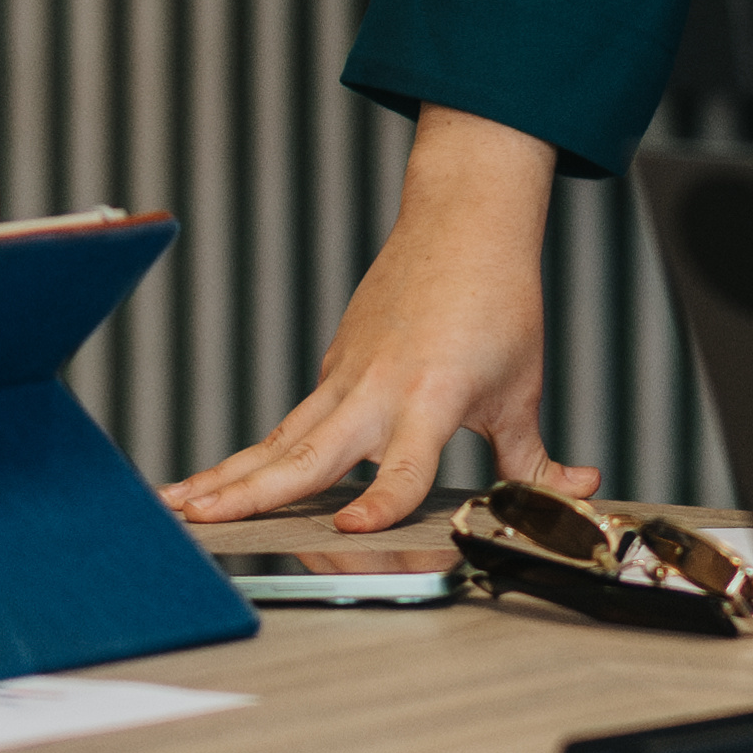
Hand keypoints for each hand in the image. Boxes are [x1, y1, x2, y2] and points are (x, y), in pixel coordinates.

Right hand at [167, 110, 590, 527]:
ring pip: (280, 438)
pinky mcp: (335, 368)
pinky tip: (220, 482)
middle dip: (248, 492)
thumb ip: (536, 459)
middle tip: (197, 522)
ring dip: (226, 474)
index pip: (401, 466)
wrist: (463, 225)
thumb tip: (575, 491)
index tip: (351, 528)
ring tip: (176, 505)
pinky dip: (253, 454)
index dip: (378, 501)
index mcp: (430, 398)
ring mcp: (347, 377)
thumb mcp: (522, 391)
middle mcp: (377, 390)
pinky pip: (290, 422)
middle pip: (306, 453)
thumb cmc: (496, 301)